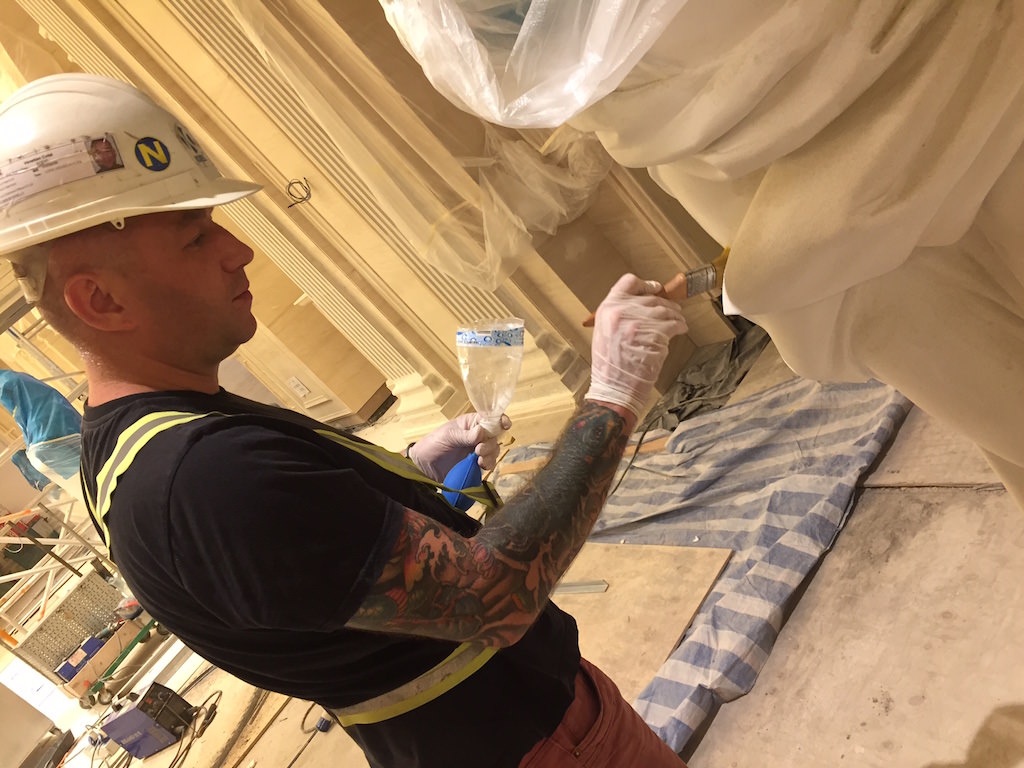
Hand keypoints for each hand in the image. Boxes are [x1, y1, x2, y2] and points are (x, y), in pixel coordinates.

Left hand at [409, 413, 510, 481]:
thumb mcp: (448, 436)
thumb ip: (466, 435)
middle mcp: (477, 435)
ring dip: (490, 455)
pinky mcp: (475, 463)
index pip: (490, 418)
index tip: (505, 425)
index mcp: (471, 423)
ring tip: (478, 460)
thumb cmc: (433, 443)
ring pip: (494, 450)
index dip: (500, 420)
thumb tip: (482, 432)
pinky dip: (488, 464)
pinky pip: (489, 463)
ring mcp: (477, 450)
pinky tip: (480, 466)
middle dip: (491, 443)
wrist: (424, 466)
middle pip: (495, 436)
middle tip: (478, 450)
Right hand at [585, 274, 687, 415]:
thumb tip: (640, 306)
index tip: (655, 288)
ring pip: (664, 310)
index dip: (645, 284)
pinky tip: (680, 330)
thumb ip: (618, 315)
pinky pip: (673, 324)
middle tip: (674, 311)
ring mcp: (638, 323)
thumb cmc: (610, 366)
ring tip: (679, 321)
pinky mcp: (654, 336)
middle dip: (666, 304)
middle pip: (651, 298)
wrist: (614, 388)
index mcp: (606, 309)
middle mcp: (620, 312)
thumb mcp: (604, 333)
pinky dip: (680, 326)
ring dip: (675, 315)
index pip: (628, 283)